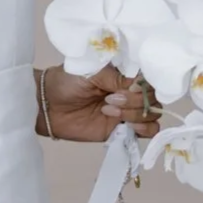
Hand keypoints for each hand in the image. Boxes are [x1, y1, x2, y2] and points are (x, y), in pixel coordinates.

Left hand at [35, 64, 162, 144]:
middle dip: (135, 100)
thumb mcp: (92, 72)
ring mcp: (129, 111)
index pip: (150, 78)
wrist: (48, 106)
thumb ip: (117, 78)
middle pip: (154, 97)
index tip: (129, 86)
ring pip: (152, 113)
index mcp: (125, 74)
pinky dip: (145, 129)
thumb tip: (138, 86)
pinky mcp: (123, 129)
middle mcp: (131, 92)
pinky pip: (148, 131)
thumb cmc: (67, 82)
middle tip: (109, 100)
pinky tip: (128, 126)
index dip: (144, 84)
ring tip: (108, 110)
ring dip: (134, 113)